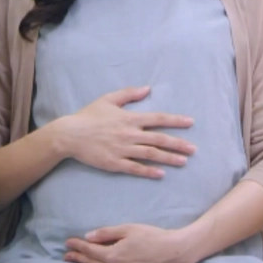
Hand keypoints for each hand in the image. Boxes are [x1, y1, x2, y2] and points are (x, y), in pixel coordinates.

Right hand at [50, 86, 196, 178]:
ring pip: (151, 154)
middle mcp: (129, 134)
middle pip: (159, 139)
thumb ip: (129, 94)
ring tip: (184, 161)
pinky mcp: (114, 163)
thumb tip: (148, 88)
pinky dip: (149, 171)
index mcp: (130, 118)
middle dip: (179, 144)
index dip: (176, 121)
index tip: (191, 122)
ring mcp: (122, 149)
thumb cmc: (88, 116)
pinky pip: (135, 168)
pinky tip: (161, 174)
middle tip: (194, 149)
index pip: (158, 119)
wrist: (68, 135)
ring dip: (169, 158)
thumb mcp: (108, 100)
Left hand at [64, 224, 195, 262]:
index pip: (89, 251)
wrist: (175, 253)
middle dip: (77, 260)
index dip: (77, 245)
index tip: (68, 242)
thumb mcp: (130, 229)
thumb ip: (107, 233)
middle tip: (67, 256)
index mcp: (113, 255)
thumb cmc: (154, 237)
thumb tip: (89, 236)